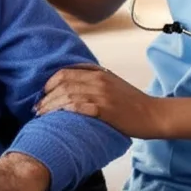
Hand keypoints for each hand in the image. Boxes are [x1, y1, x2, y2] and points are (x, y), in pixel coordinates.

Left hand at [36, 64, 164, 138]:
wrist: (153, 115)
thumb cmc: (133, 103)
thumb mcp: (113, 84)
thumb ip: (94, 81)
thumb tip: (72, 86)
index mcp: (98, 73)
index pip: (66, 72)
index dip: (50, 82)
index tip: (42, 94)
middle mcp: (98, 80)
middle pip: (62, 82)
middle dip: (46, 95)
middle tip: (37, 108)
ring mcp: (101, 94)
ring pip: (67, 94)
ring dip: (50, 105)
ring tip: (41, 115)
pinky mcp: (104, 109)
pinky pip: (77, 106)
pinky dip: (63, 111)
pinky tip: (56, 119)